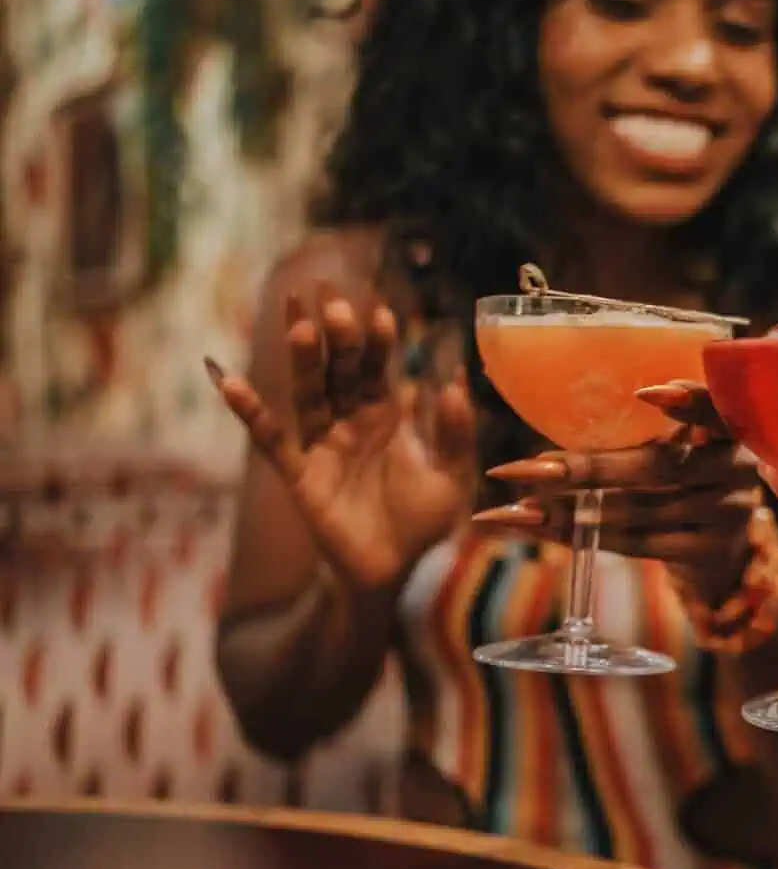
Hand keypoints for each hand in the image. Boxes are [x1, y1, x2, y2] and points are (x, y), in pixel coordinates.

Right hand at [207, 288, 475, 592]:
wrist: (394, 572)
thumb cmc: (420, 523)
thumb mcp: (451, 476)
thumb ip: (455, 432)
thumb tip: (454, 380)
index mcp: (386, 415)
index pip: (377, 368)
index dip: (377, 341)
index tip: (380, 310)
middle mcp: (350, 421)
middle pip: (338, 369)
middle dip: (336, 335)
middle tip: (331, 296)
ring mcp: (322, 445)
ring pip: (308, 394)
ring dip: (303, 361)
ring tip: (300, 323)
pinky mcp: (300, 474)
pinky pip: (272, 440)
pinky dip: (251, 413)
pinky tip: (231, 382)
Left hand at [474, 382, 761, 602]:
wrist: (721, 550)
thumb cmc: (683, 478)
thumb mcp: (679, 443)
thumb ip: (644, 428)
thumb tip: (552, 425)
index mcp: (729, 425)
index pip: (716, 407)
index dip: (688, 401)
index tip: (644, 392)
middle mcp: (735, 467)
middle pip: (658, 466)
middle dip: (589, 468)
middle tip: (532, 469)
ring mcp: (726, 512)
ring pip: (641, 509)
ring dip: (575, 510)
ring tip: (521, 508)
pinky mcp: (707, 550)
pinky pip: (640, 543)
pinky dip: (589, 536)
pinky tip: (549, 529)